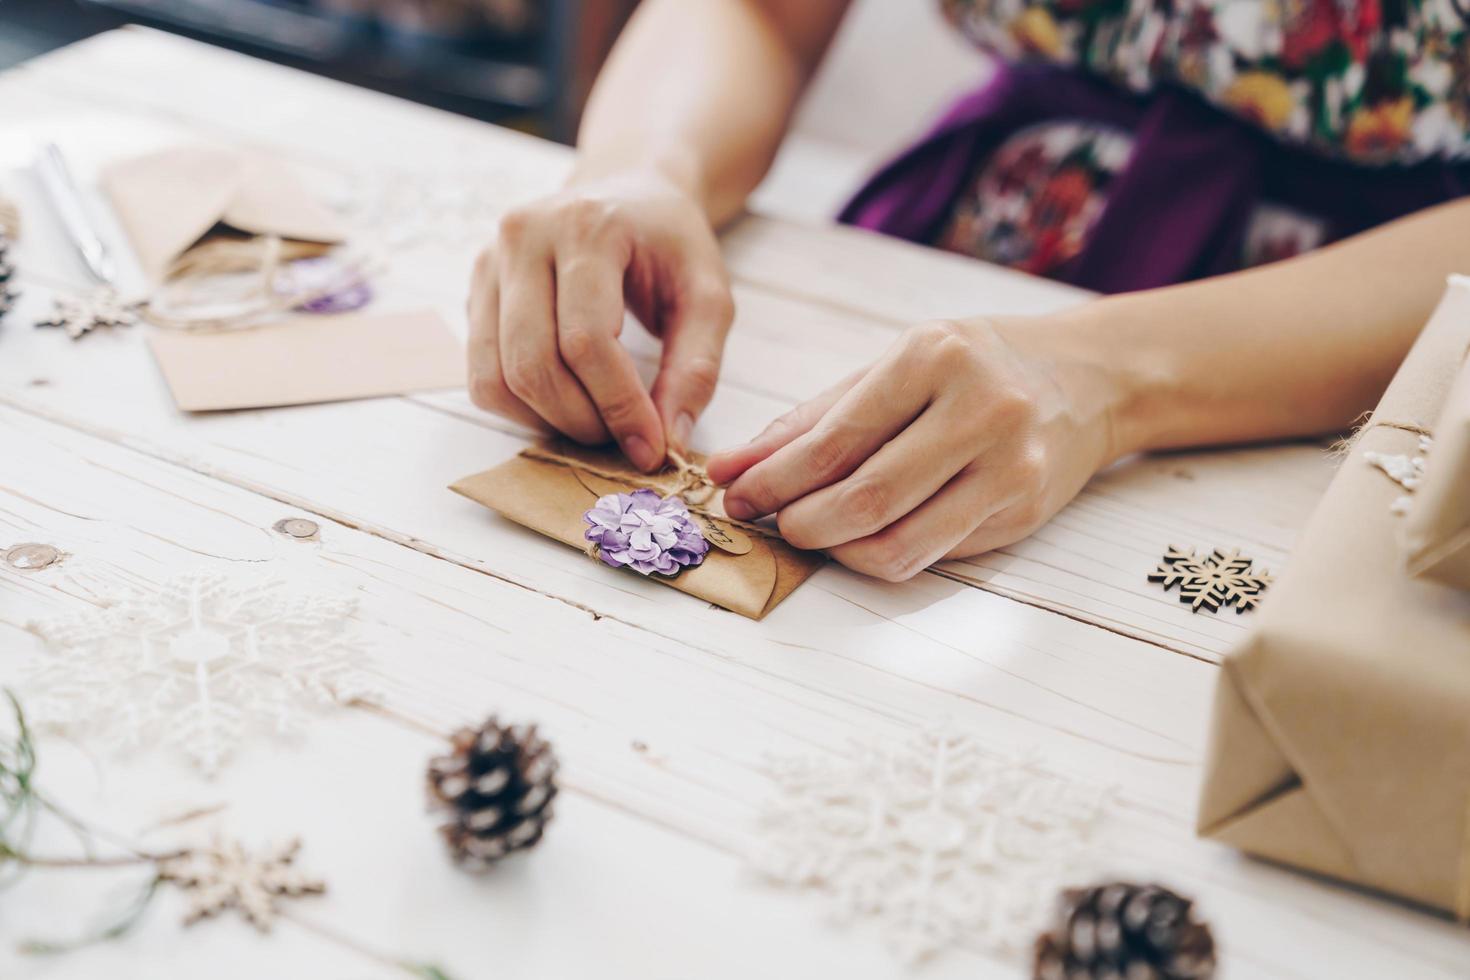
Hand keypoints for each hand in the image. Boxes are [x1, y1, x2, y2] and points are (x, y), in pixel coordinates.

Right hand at [467, 170, 734, 470]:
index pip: (587, 340)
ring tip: (596, 422)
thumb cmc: (669, 243)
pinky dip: (520, 409)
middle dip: (582, 421)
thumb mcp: (707, 294)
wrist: (626, 192)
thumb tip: (669, 441)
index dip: (618, 406)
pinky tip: (563, 403)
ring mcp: (488, 262)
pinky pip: (480, 375)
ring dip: (547, 422)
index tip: (650, 446)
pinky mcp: (474, 292)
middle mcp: (523, 236)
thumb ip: (697, 367)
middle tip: (622, 438)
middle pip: (533, 364)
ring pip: (496, 378)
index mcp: (586, 226)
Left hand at [705, 317, 1122, 580]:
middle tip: (772, 522)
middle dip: (801, 523)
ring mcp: (1010, 466)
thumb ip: (809, 421)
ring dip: (837, 551)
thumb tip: (729, 469)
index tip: (736, 495)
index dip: (775, 479)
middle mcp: (981, 409)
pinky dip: (881, 554)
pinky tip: (861, 536)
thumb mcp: (891, 368)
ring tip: (812, 532)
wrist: (1085, 379)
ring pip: (898, 544)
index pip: (836, 439)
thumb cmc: (970, 366)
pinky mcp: (1023, 512)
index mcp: (935, 357)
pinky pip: (931, 554)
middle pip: (865, 498)